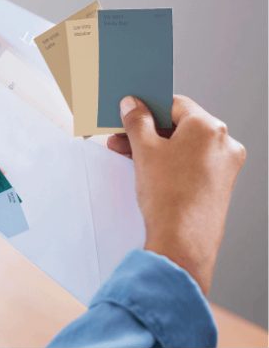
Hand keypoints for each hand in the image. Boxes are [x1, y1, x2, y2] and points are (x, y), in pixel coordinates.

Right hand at [108, 95, 245, 293]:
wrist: (182, 243)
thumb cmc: (168, 195)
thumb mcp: (144, 150)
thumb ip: (137, 120)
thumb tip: (132, 104)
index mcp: (208, 127)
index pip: (175, 104)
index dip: (149, 106)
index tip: (132, 111)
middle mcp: (223, 143)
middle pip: (179, 126)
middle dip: (147, 130)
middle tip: (123, 135)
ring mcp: (224, 165)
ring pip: (184, 146)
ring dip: (155, 146)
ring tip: (128, 154)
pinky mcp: (219, 184)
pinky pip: (192, 163)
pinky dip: (170, 161)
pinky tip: (148, 168)